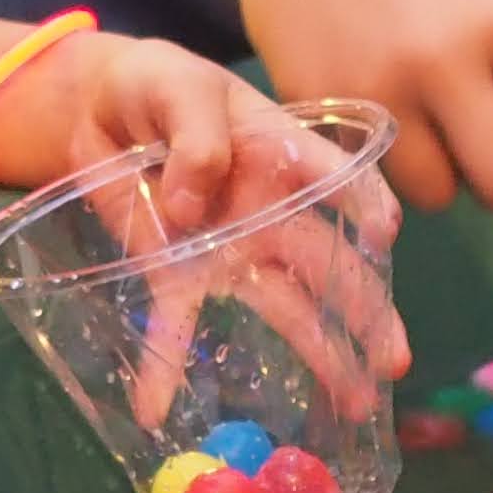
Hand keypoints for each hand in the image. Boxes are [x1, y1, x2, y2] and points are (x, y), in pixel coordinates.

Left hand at [0, 34, 412, 429]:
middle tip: (394, 360)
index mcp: (278, 149)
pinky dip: (165, 367)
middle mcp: (268, 208)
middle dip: (366, 310)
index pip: (334, 175)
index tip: (386, 234)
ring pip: (283, 305)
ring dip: (317, 353)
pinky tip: (159, 407)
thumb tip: (193, 204)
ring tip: (353, 404)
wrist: (98, 106)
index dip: (364, 200)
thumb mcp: (173, 85)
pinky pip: (178, 324)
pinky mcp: (176, 272)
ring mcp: (228, 247)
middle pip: (326, 260)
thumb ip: (194, 133)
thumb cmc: (155, 84)